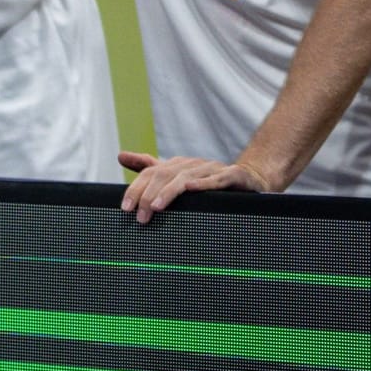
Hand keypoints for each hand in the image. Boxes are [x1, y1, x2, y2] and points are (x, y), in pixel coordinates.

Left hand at [118, 150, 270, 223]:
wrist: (250, 179)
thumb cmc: (209, 181)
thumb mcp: (176, 175)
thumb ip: (149, 167)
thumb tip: (120, 155)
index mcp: (178, 165)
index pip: (150, 173)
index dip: (136, 189)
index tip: (125, 207)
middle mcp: (192, 164)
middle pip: (164, 175)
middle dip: (148, 195)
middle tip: (140, 216)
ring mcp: (213, 168)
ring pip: (185, 178)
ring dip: (168, 192)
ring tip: (155, 206)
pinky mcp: (233, 175)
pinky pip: (217, 179)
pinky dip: (203, 184)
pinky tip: (191, 189)